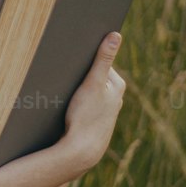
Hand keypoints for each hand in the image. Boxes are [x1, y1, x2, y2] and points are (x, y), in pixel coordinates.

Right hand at [62, 31, 126, 172]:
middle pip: (93, 77)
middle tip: (68, 86)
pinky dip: (76, 105)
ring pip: (87, 92)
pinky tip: (69, 112)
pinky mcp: (96, 120)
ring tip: (69, 101)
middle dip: (79, 78)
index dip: (83, 64)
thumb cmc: (86, 116)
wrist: (82, 151)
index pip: (98, 63)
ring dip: (76, 93)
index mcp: (117, 84)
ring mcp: (106, 110)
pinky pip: (84, 106)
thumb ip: (103, 58)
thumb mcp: (93, 83)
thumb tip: (115, 35)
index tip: (72, 68)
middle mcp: (115, 97)